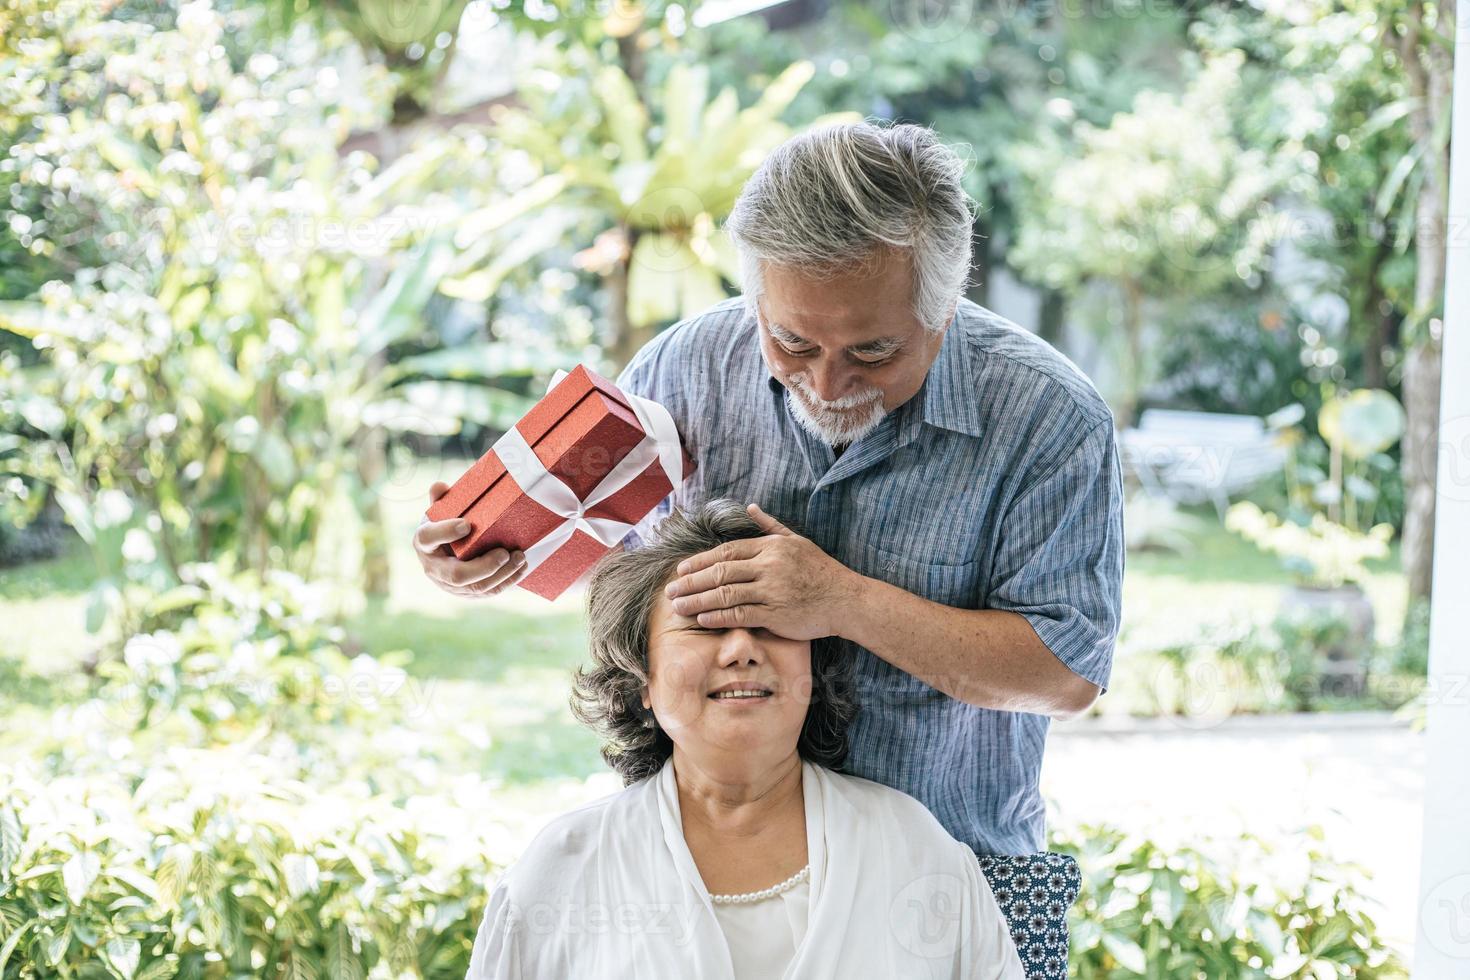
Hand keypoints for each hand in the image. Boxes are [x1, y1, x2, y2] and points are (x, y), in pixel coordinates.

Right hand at [414, 481, 529, 597]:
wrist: (444, 550)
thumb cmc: (444, 524)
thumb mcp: (440, 510)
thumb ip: (441, 498)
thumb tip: (440, 487)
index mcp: (424, 542)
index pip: (429, 538)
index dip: (446, 532)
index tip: (467, 524)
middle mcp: (433, 568)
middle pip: (456, 575)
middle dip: (484, 566)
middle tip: (504, 553)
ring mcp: (450, 585)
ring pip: (476, 587)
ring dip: (501, 574)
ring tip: (519, 557)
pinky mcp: (467, 593)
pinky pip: (488, 591)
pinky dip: (507, 580)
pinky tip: (520, 567)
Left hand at [661, 503, 863, 640]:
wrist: (845, 598)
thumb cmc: (820, 570)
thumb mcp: (797, 541)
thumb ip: (770, 525)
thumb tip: (751, 507)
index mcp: (770, 547)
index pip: (726, 552)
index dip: (700, 561)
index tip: (681, 570)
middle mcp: (768, 566)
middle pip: (720, 572)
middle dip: (691, 582)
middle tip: (670, 591)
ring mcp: (771, 590)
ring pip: (725, 594)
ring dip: (698, 601)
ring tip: (678, 607)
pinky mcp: (776, 614)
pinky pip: (740, 614)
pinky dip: (719, 617)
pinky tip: (702, 620)